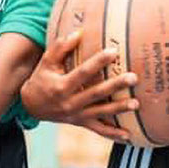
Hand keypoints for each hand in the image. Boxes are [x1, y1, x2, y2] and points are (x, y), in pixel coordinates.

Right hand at [20, 29, 138, 140]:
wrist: (32, 106)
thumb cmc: (42, 79)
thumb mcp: (46, 62)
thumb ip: (61, 47)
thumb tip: (78, 32)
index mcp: (61, 86)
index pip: (83, 73)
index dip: (98, 62)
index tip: (114, 52)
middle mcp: (70, 103)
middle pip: (96, 93)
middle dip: (116, 86)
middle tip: (133, 78)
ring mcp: (77, 115)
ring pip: (101, 113)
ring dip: (119, 109)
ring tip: (136, 103)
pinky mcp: (81, 123)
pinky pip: (99, 130)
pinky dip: (113, 134)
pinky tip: (128, 136)